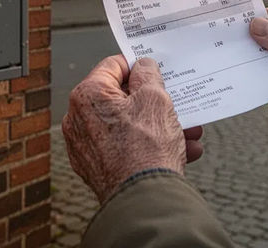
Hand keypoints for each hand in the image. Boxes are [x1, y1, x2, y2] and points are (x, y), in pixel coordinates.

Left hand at [62, 56, 203, 202]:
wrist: (144, 202)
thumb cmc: (147, 146)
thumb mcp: (155, 97)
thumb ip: (148, 74)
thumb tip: (143, 66)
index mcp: (87, 95)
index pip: (113, 65)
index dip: (138, 65)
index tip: (157, 71)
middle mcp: (78, 119)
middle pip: (121, 98)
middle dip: (154, 101)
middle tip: (176, 102)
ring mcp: (85, 146)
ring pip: (128, 125)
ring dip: (159, 125)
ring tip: (188, 130)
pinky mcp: (96, 168)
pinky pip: (125, 146)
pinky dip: (148, 145)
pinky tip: (182, 151)